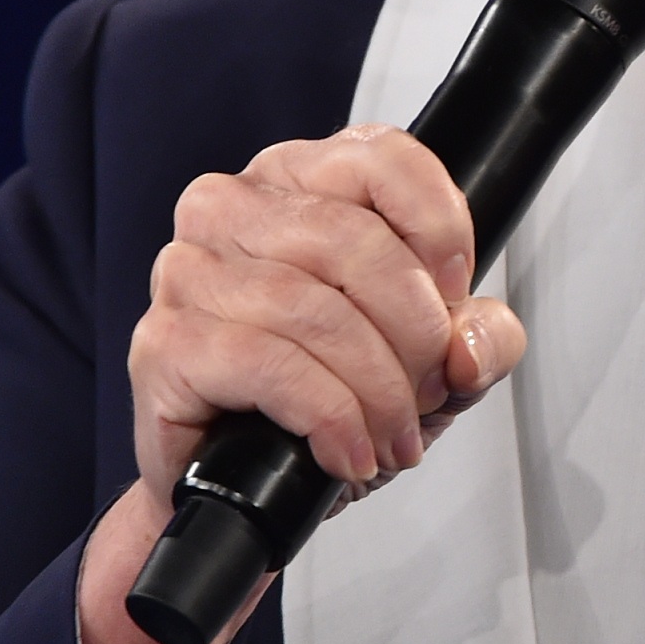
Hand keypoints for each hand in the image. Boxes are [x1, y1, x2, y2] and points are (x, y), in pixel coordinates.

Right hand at [125, 124, 524, 503]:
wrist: (246, 485)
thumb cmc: (323, 401)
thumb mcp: (431, 361)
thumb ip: (479, 338)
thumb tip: (472, 344)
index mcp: (299, 180)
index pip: (383, 158)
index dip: (439, 229)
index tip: (455, 296)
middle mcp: (233, 209)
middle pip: (355, 241)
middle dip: (413, 333)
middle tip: (426, 391)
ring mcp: (188, 272)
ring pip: (313, 309)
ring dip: (375, 388)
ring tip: (391, 433)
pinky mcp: (165, 344)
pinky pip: (267, 364)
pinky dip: (328, 415)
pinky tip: (347, 450)